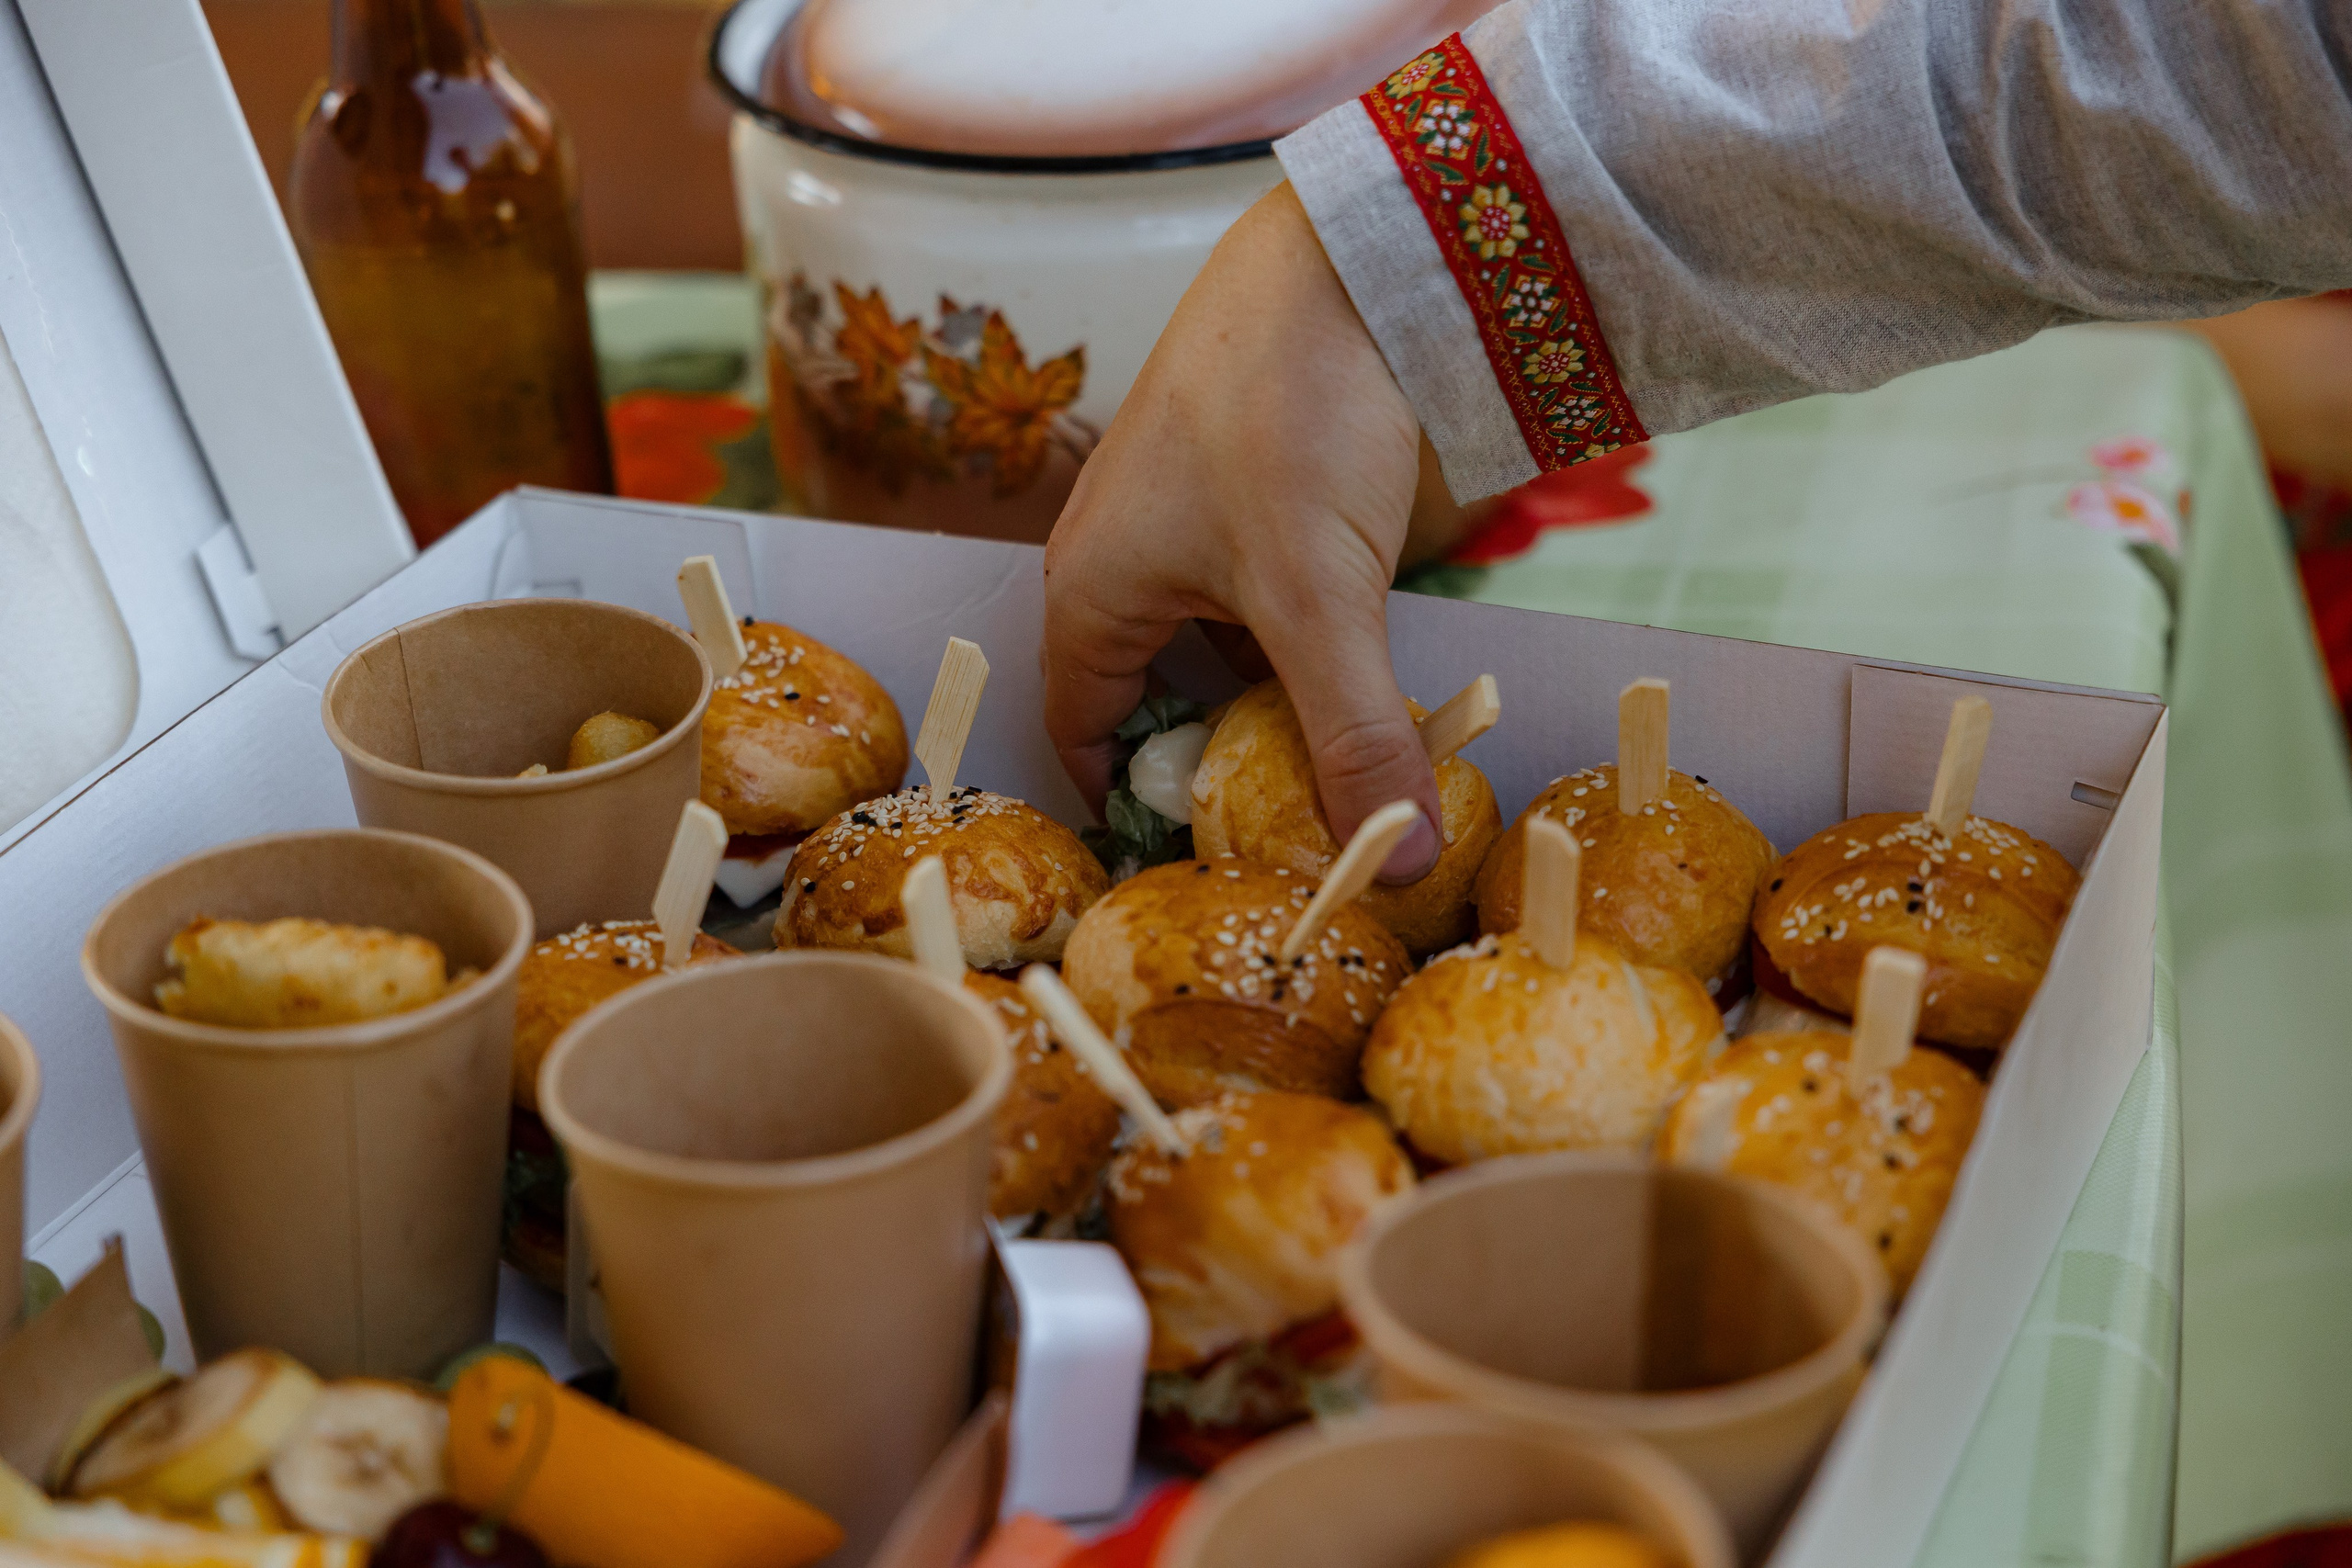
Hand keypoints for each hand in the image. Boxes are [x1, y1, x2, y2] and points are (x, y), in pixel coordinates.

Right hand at [1042, 183, 1456, 881]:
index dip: (1140, 809)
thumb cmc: (1291, 412)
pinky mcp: (1262, 501)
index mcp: (1090, 593)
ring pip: (1224, 657)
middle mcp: (1125, 566)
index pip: (1085, 738)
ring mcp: (1195, 529)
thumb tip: (1398, 865)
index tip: (1213, 868)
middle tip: (1302, 836)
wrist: (1356, 256)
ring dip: (1279, 710)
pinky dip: (1311, 652)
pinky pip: (1268, 608)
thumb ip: (1352, 736)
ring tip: (1349, 776)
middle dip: (1225, 769)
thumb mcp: (1319, 598)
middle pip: (1159, 705)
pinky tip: (1375, 686)